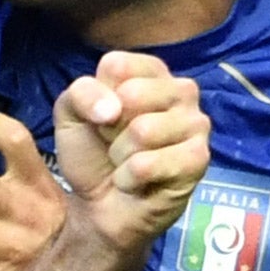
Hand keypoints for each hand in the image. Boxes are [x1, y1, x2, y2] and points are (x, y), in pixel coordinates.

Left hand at [55, 51, 209, 253]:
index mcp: (151, 72)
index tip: (102, 116)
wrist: (99, 205)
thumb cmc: (92, 152)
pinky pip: (149, 163)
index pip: (117, 65)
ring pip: (143, 130)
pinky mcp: (199, 159)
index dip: (97, 96)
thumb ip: (81, 94)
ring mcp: (196, 124)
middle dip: (109, 127)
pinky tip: (136, 182)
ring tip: (126, 162)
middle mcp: (181, 90)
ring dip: (120, 155)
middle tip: (114, 142)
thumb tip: (112, 108)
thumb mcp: (70, 115)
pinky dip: (129, 178)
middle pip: (132, 94)